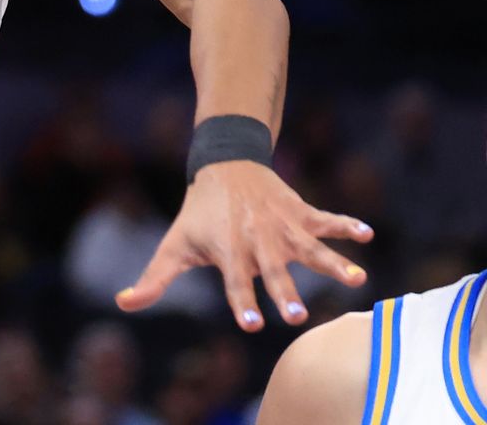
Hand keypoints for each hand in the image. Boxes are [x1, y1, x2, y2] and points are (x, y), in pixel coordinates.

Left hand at [116, 161, 372, 330]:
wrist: (224, 164)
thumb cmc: (198, 215)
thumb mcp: (174, 244)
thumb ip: (154, 279)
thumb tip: (123, 303)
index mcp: (228, 251)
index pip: (234, 283)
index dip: (242, 303)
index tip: (252, 325)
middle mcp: (257, 240)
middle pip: (272, 270)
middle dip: (284, 292)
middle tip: (297, 317)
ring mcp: (282, 226)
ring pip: (310, 246)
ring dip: (332, 262)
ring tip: (356, 279)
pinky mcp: (301, 213)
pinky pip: (326, 218)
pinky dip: (346, 224)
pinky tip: (367, 234)